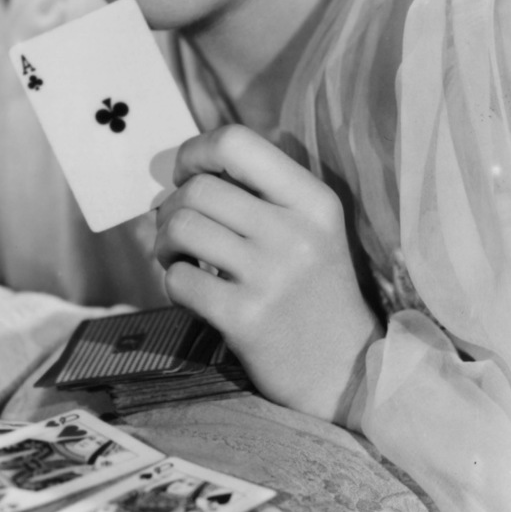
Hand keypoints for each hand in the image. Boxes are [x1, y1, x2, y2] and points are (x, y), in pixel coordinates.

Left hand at [152, 125, 380, 423]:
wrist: (344, 369)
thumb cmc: (313, 289)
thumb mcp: (310, 228)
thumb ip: (261, 191)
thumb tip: (183, 169)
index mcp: (314, 200)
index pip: (236, 142)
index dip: (195, 151)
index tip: (185, 173)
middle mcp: (296, 233)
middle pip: (198, 189)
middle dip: (172, 207)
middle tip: (179, 231)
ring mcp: (271, 276)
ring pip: (182, 228)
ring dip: (165, 243)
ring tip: (180, 258)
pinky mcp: (245, 317)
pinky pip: (179, 279)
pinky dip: (174, 281)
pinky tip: (193, 292)